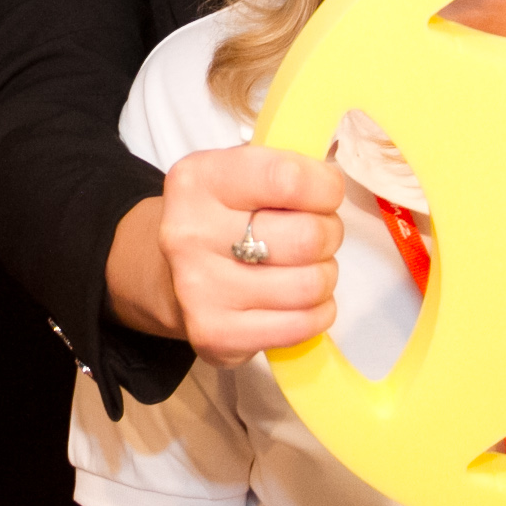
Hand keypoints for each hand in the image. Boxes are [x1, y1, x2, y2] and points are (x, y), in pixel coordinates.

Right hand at [159, 144, 345, 366]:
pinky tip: (300, 301)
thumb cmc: (223, 220)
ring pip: (310, 285)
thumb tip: (334, 181)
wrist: (172, 277)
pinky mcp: (215, 334)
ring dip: (323, 276)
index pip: (287, 179)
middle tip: (315, 236)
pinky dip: (317, 312)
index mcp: (199, 180)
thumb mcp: (238, 177)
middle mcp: (191, 233)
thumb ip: (285, 171)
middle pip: (307, 237)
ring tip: (304, 268)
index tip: (326, 193)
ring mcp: (199, 289)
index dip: (325, 187)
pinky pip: (302, 324)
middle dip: (328, 235)